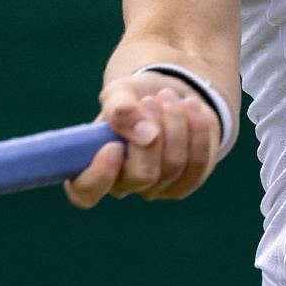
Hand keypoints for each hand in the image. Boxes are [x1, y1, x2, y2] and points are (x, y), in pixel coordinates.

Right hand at [63, 70, 219, 207]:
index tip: (113, 145)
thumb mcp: (119, 93)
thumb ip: (121, 109)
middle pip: (143, 175)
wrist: (165, 95)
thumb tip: (146, 134)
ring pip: (174, 165)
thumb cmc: (133, 99)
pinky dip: (198, 130)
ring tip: (169, 95)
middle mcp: (124, 185)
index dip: (99, 175)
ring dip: (175, 123)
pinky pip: (199, 162)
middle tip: (152, 99)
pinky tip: (191, 107)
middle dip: (154, 131)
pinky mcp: (187, 181)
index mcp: (93, 167)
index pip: (86, 192)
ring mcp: (157, 188)